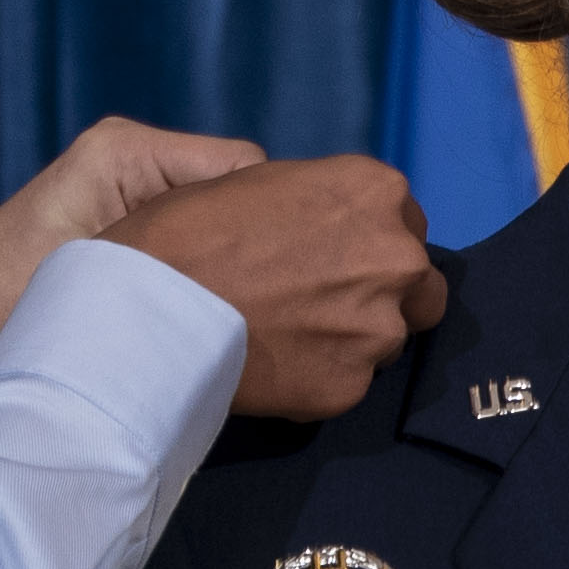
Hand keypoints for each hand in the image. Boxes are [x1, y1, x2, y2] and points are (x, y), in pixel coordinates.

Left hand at [0, 115, 261, 394]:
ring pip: (223, 230)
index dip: (273, 220)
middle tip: (273, 307)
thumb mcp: (99, 280)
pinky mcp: (127, 242)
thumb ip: (187, 261)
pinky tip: (210, 323)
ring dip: (234, 272)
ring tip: (245, 319)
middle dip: (259, 248)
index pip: (245, 167)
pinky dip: (208, 286)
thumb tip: (273, 272)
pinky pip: (196, 253)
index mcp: (127, 152)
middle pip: (239, 196)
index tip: (287, 280)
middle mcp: (135, 166)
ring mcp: (131, 203)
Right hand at [111, 153, 451, 415]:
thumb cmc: (187, 232)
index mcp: (375, 191)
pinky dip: (320, 377)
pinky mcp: (351, 386)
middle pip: (418, 284)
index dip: (369, 241)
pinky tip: (274, 366)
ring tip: (290, 337)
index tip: (335, 256)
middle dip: (383, 293)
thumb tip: (333, 228)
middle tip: (326, 302)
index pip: (406, 221)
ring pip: (388, 338)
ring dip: (352, 339)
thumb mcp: (259, 183)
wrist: (150, 309)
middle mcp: (396, 257)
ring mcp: (379, 328)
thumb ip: (319, 204)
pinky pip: (349, 382)